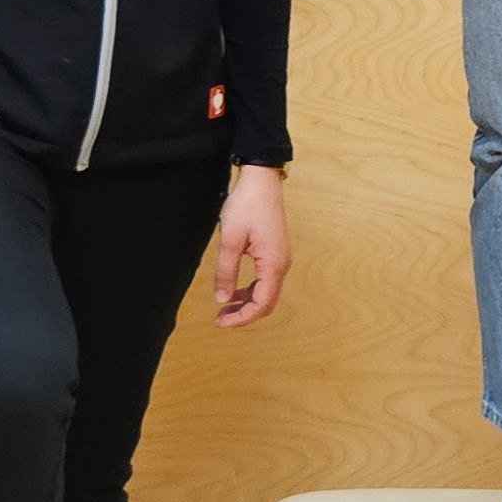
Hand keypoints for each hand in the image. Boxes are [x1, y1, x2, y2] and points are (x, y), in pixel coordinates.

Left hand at [213, 164, 289, 328]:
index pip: (261, 304)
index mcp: (273, 264)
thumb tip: (222, 299)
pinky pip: (266, 279)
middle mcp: (281, 264)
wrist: (261, 180)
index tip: (221, 322)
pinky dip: (251, 289)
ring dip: (247, 302)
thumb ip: (225, 272)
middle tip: (220, 318)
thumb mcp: (230, 240)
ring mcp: (280, 258)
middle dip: (245, 314)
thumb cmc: (247, 205)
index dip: (242, 318)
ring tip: (225, 306)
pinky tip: (235, 289)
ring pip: (267, 292)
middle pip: (267, 302)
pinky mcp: (275, 252)